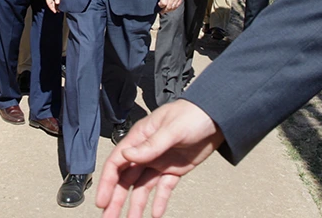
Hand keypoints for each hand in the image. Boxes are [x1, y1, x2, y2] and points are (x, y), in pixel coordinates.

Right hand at [96, 100, 224, 217]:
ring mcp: (160, 162)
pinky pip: (163, 189)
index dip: (107, 182)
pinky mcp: (174, 169)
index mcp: (140, 138)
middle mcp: (147, 152)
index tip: (103, 200)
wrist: (218, 116)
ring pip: (142, 187)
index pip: (117, 162)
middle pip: (126, 179)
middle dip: (116, 199)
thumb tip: (127, 155)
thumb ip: (150, 145)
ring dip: (136, 204)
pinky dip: (159, 201)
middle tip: (109, 217)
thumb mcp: (171, 129)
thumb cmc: (193, 114)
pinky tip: (156, 213)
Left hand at [157, 0, 182, 13]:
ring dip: (169, 10)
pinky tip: (171, 8)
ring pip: (173, 8)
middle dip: (164, 10)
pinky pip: (177, 6)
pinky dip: (174, 8)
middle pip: (168, 7)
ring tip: (166, 10)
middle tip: (161, 11)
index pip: (163, 3)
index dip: (160, 5)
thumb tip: (160, 2)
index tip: (159, 4)